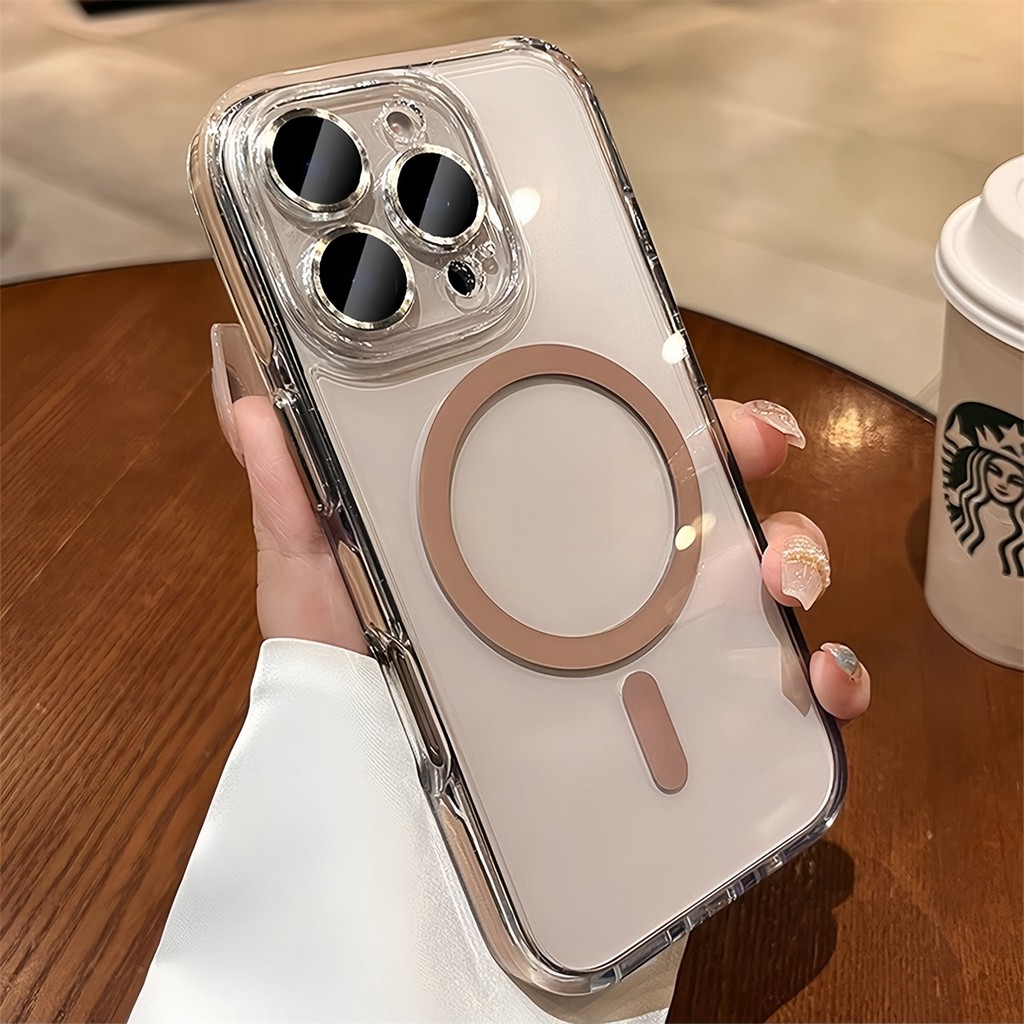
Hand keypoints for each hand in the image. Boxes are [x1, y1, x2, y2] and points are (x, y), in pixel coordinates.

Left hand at [219, 392, 869, 724]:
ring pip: (763, 584)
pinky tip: (818, 683)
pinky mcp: (692, 732)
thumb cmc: (360, 696)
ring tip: (785, 578)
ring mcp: (657, 651)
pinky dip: (820, 682)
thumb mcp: (319, 590)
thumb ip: (294, 505)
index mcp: (542, 531)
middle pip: (711, 504)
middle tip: (755, 458)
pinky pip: (779, 700)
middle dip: (753, 472)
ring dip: (801, 561)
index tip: (703, 399)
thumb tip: (252, 407)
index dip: (676, 413)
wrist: (390, 832)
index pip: (624, 450)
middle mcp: (612, 582)